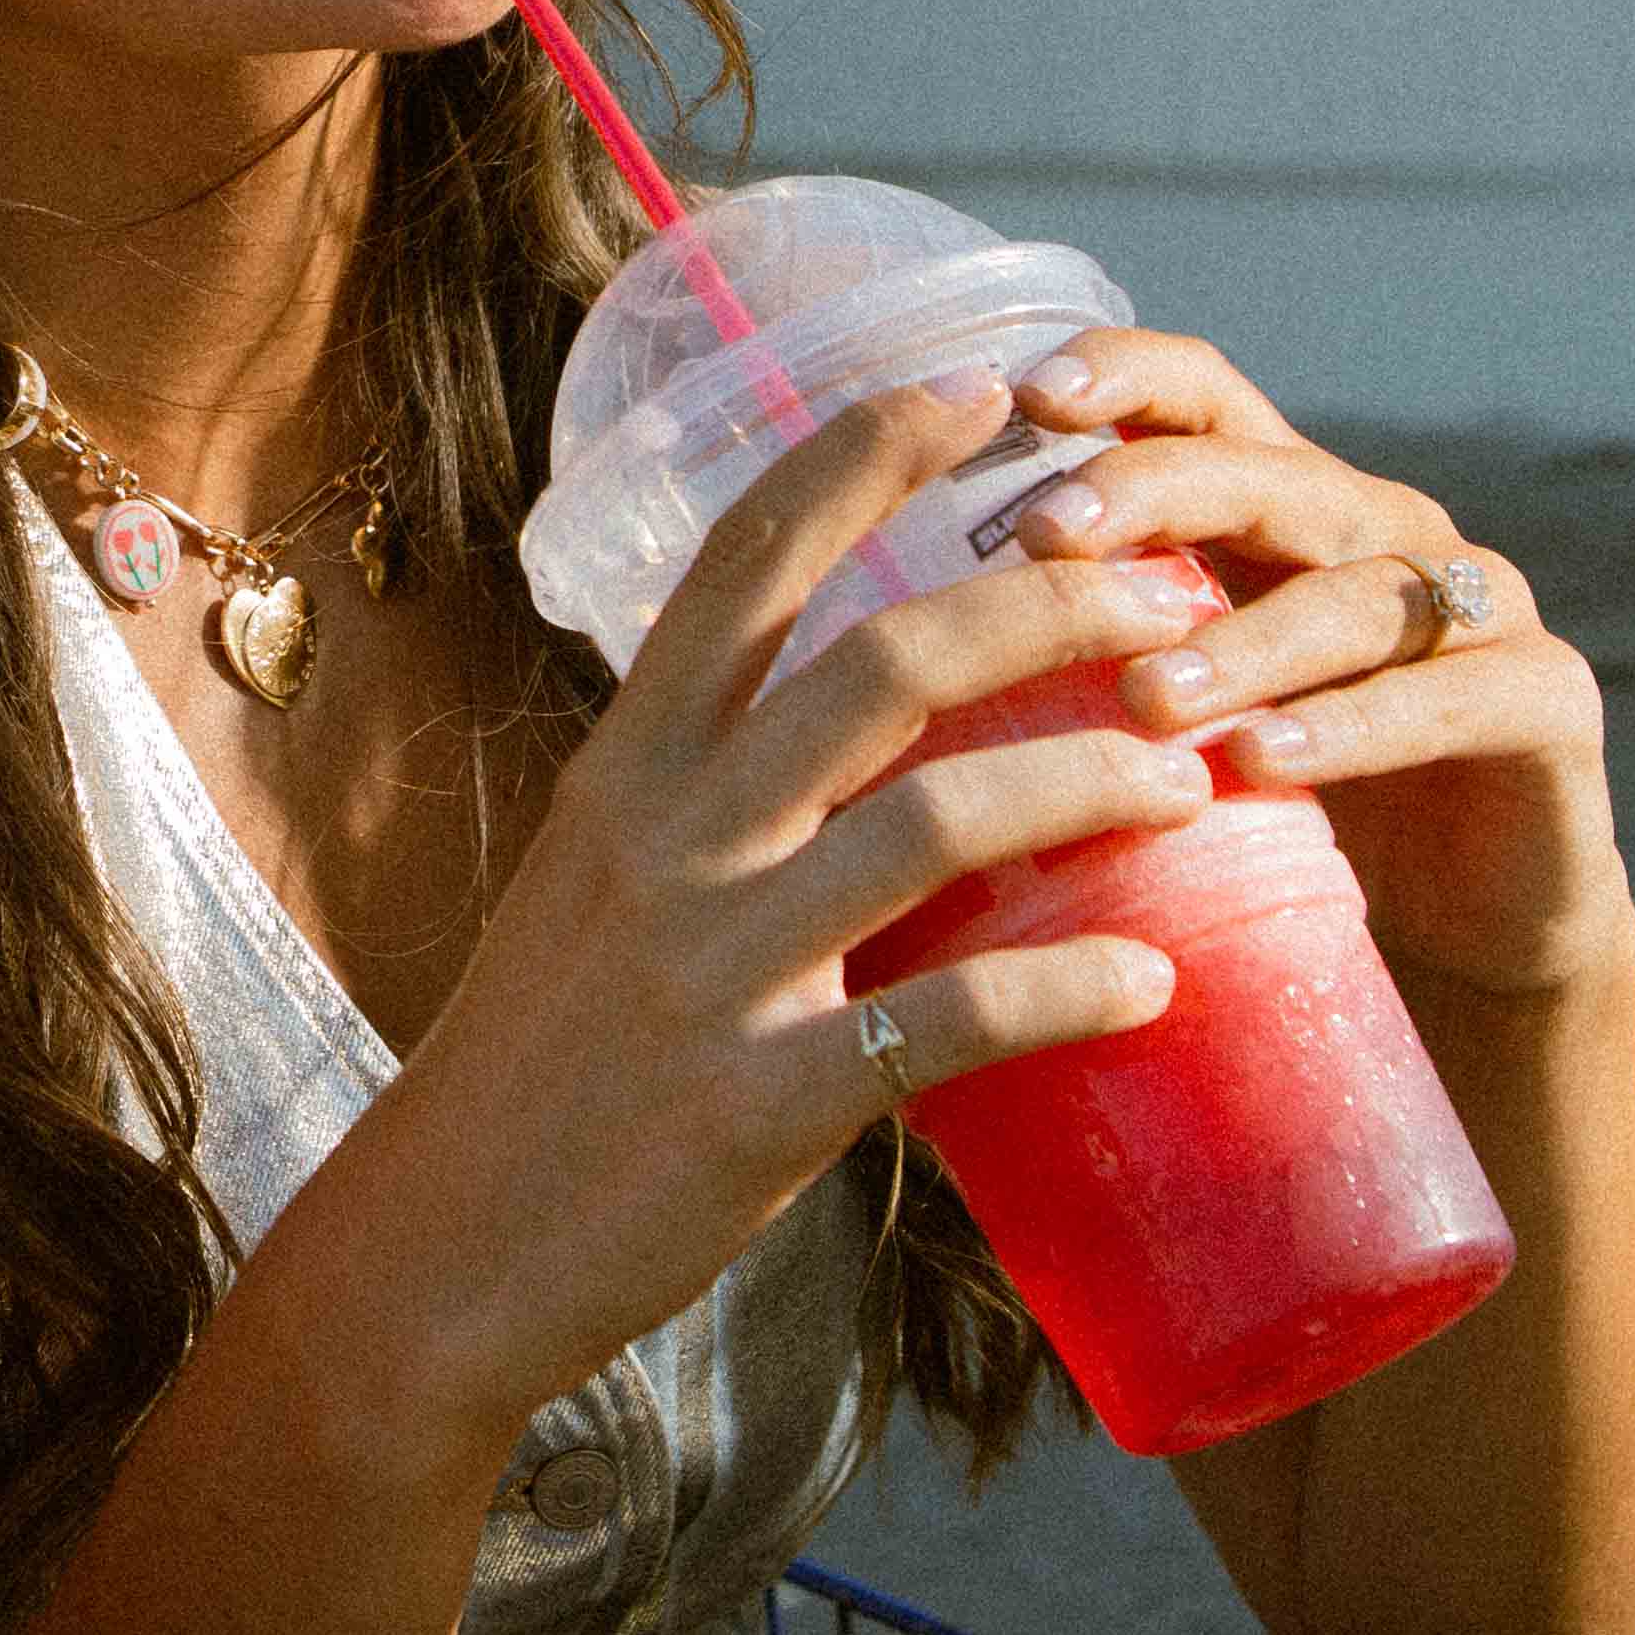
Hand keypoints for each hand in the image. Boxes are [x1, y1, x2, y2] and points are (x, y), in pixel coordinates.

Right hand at [367, 370, 1247, 1425]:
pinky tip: (1153, 983)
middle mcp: (667, 840)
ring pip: (934, 822)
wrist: (440, 1249)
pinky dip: (1065, 991)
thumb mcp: (595, 886)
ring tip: (1194, 775)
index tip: (981, 385)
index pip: (746, 558)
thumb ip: (707, 801)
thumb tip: (849, 734)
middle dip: (1047, 606)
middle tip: (1171, 596)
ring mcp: (712, 968)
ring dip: (1089, 781)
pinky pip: (943, 1024)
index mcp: (625, 768)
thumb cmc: (537, 1064)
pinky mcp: (758, 1101)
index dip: (865, 454)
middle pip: (881, 663)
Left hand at [995, 327, 1634, 1009]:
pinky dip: (1355, 729)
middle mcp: (1380, 531)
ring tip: (1144, 697)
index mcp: (1281, 508)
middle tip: (1046, 539)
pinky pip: (1454, 698)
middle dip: (1152, 494)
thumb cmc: (1275, 816)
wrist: (1461, 941)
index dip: (1123, 375)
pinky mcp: (1549, 704)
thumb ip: (1068, 656)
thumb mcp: (1167, 721)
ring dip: (1243, 641)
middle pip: (1265, 474)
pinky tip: (1267, 763)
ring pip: (1355, 593)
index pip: (1202, 398)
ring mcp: (1478, 608)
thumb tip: (858, 640)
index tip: (1023, 392)